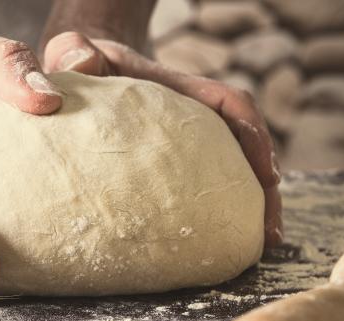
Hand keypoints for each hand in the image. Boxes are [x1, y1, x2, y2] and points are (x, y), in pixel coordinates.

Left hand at [43, 32, 282, 247]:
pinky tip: (214, 246)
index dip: (253, 136)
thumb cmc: (77, 62)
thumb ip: (74, 50)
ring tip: (259, 247)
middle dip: (264, 187)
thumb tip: (84, 66)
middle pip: (243, 145)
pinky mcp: (169, 162)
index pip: (228, 104)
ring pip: (228, 170)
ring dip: (249, 205)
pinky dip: (214, 213)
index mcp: (174, 89)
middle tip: (270, 232)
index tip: (268, 174)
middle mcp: (188, 113)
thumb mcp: (72, 50)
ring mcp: (182, 140)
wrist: (76, 70)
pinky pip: (201, 186)